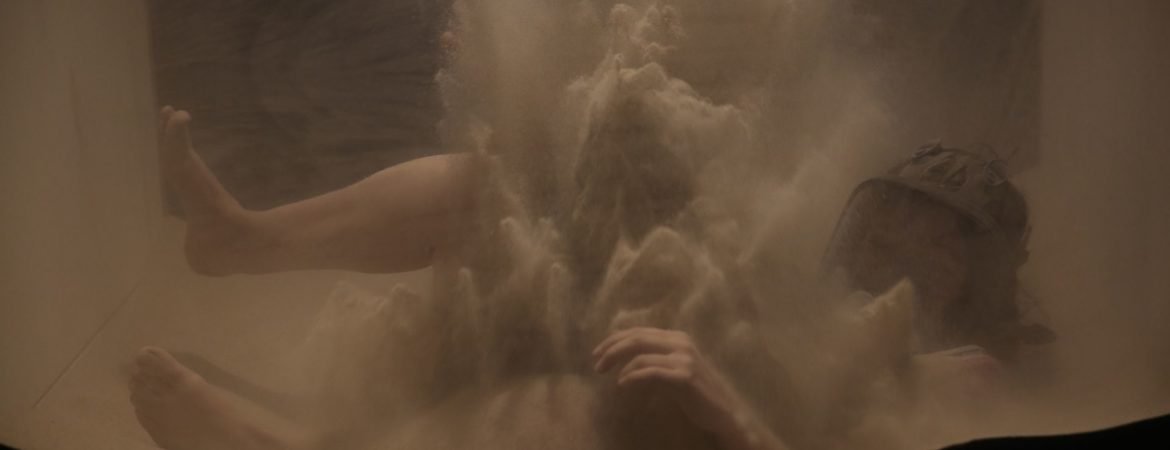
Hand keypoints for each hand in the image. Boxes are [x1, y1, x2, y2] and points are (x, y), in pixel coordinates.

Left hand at [592, 327, 788, 449]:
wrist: (724, 411)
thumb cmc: (696, 392)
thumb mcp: (673, 369)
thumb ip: (654, 359)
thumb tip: (624, 358)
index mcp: (676, 337)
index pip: (638, 331)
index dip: (614, 340)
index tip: (598, 353)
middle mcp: (680, 342)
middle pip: (636, 338)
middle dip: (612, 349)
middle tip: (596, 364)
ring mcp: (684, 358)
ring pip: (641, 353)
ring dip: (619, 364)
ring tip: (608, 375)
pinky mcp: (684, 375)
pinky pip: (650, 371)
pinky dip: (632, 376)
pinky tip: (622, 384)